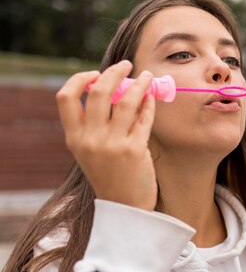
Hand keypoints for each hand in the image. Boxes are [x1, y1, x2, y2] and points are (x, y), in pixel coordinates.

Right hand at [56, 61, 157, 210]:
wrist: (125, 207)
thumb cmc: (111, 175)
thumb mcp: (91, 151)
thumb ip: (96, 124)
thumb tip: (114, 88)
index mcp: (74, 138)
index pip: (66, 97)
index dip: (80, 79)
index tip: (95, 73)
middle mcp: (90, 139)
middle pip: (99, 92)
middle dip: (114, 72)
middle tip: (127, 64)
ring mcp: (112, 144)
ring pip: (126, 100)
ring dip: (139, 83)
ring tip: (147, 76)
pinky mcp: (134, 150)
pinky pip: (144, 117)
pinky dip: (149, 103)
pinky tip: (153, 97)